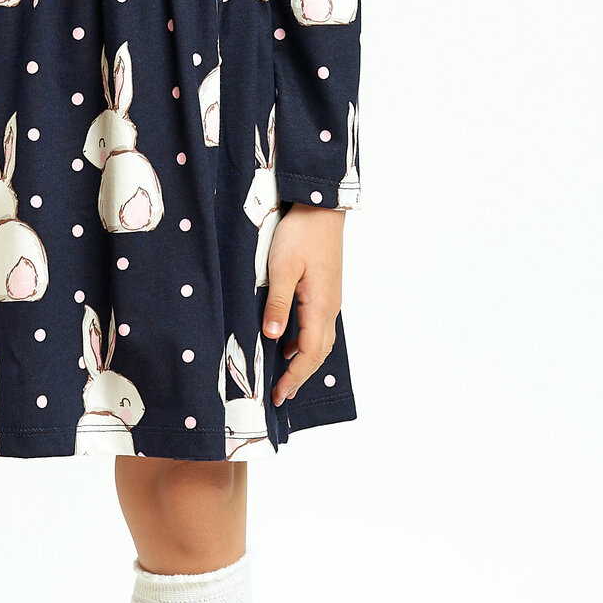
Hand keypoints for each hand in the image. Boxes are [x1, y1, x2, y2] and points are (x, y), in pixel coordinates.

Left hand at [263, 203, 344, 407]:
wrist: (320, 208)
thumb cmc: (300, 234)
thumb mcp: (282, 267)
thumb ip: (278, 303)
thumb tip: (273, 337)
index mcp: (320, 306)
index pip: (309, 353)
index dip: (294, 377)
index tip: (278, 395)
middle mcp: (329, 307)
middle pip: (317, 352)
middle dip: (299, 375)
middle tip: (279, 394)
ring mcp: (328, 299)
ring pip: (319, 340)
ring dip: (303, 360)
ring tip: (283, 374)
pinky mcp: (324, 290)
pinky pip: (317, 326)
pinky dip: (304, 341)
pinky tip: (287, 340)